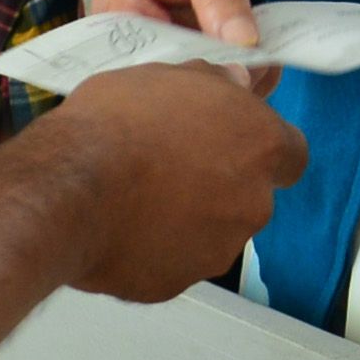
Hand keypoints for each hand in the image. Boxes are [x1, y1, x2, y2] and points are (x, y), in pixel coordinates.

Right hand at [36, 61, 307, 299]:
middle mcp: (252, 204)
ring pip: (213, 233)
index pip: (290, 154)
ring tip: (138, 198)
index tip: (231, 142)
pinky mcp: (178, 284)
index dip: (260, 148)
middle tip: (172, 166)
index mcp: (261, 146)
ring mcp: (217, 251)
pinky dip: (155, 249)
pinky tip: (121, 227)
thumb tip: (233, 85)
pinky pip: (174, 262)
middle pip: (250, 197)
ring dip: (188, 219)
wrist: (69, 189)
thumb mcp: (167, 75)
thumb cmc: (117, 123)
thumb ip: (212, 84)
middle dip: (220, 185)